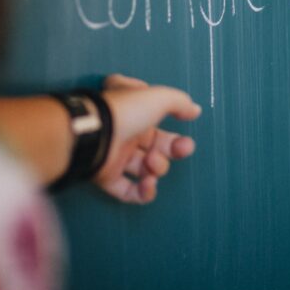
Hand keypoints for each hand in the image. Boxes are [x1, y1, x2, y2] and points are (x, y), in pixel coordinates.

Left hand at [93, 74, 201, 203]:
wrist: (94, 132)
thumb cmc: (126, 111)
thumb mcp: (159, 97)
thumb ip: (179, 102)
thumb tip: (195, 110)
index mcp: (136, 114)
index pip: (160, 125)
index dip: (175, 130)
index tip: (187, 131)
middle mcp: (127, 134)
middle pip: (156, 148)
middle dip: (172, 150)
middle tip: (182, 149)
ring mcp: (116, 156)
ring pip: (145, 169)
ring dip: (157, 169)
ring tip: (151, 165)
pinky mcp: (106, 177)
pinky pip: (128, 191)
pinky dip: (142, 193)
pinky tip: (148, 186)